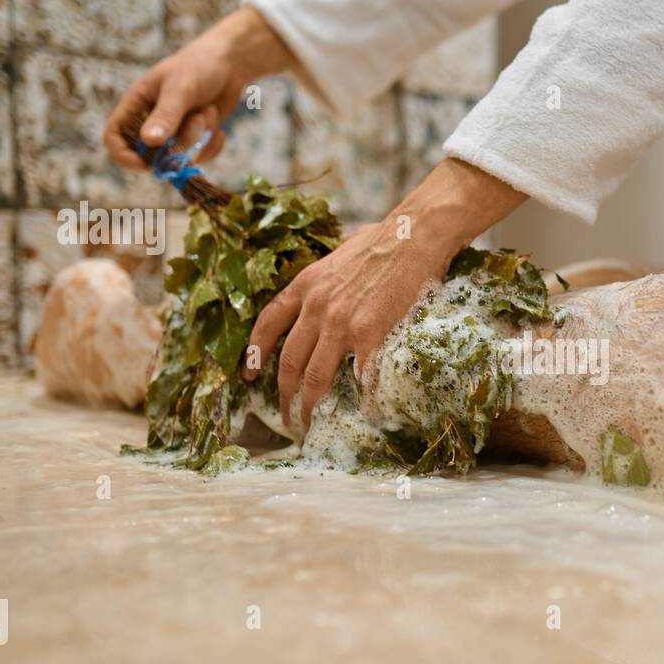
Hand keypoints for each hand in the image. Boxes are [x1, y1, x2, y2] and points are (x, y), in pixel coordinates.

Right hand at [103, 7, 294, 168]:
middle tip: (197, 120)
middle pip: (152, 154)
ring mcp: (173, 133)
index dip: (123, 156)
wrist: (229, 64)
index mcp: (136, 105)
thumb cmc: (198, 66)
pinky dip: (211, 144)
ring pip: (179, 157)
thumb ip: (165, 116)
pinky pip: (199, 157)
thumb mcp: (180, 89)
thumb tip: (149, 142)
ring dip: (198, 138)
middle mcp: (150, 122)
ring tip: (208, 110)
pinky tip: (216, 121)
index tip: (144, 165)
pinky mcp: (193, 139)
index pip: (114, 137)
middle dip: (178, 144)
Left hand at [242, 158, 528, 431]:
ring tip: (310, 427)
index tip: (250, 373)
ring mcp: (340, 324)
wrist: (413, 236)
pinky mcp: (369, 334)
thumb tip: (342, 264)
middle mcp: (316, 307)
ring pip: (314, 378)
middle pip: (289, 362)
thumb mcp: (344, 249)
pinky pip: (360, 378)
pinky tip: (366, 414)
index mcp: (307, 285)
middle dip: (283, 396)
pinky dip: (362, 401)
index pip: (269, 323)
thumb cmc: (387, 237)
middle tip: (288, 418)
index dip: (256, 351)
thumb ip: (335, 268)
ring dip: (308, 408)